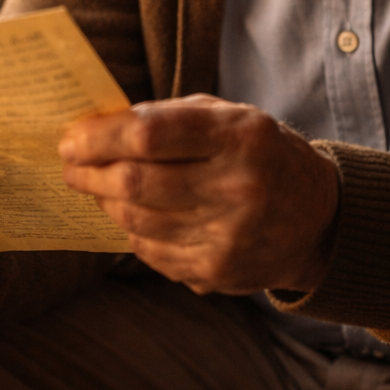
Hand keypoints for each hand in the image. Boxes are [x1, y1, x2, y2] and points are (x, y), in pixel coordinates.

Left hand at [59, 95, 338, 294]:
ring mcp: (229, 236)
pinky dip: (132, 230)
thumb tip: (97, 127)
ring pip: (137, 220)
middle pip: (136, 182)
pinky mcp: (218, 272)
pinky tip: (131, 214)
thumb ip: (169, 117)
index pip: (150, 134)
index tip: (71, 138)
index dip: (100, 137)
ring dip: (105, 201)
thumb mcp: (230, 117)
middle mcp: (239, 187)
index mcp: (241, 136)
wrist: (319, 219)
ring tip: (97, 185)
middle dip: (89, 172)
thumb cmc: (261, 153)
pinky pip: (152, 251)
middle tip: (70, 164)